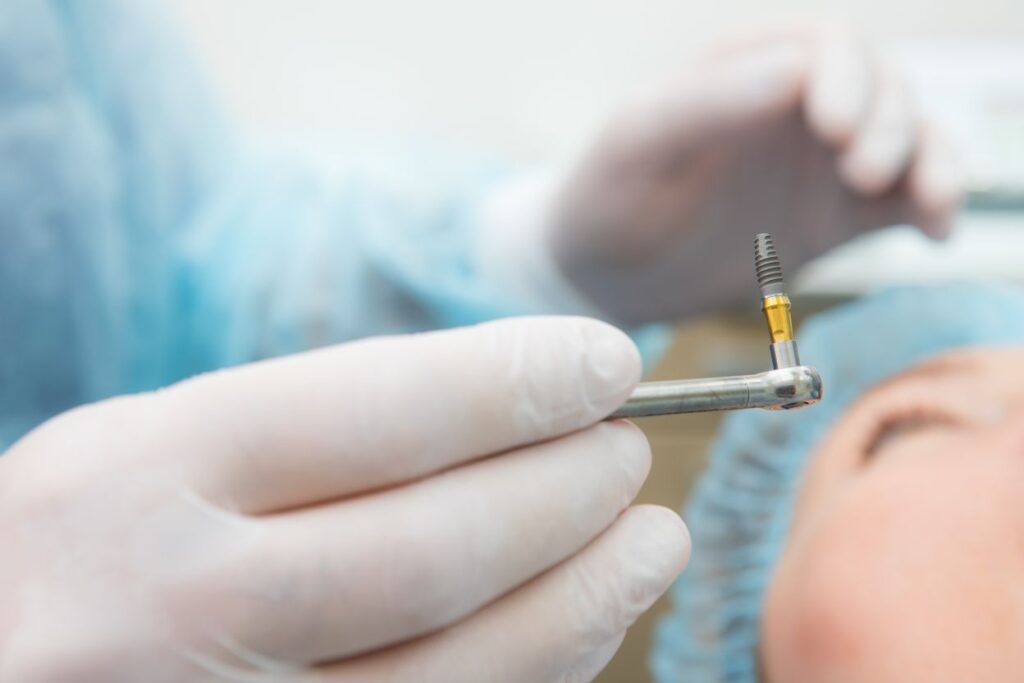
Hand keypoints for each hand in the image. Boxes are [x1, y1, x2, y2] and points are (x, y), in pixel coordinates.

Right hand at [0, 317, 688, 681]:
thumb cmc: (77, 548)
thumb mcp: (145, 453)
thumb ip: (305, 434)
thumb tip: (503, 407)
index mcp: (138, 480)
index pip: (378, 414)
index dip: (515, 383)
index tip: (605, 362)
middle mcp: (173, 608)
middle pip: (436, 548)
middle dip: (567, 492)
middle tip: (630, 453)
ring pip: (461, 666)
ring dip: (586, 598)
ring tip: (652, 541)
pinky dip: (535, 673)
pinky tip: (580, 624)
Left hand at [551, 23, 962, 324]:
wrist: (605, 278)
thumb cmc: (607, 196)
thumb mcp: (640, 142)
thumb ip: (709, 102)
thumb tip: (796, 69)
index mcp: (747, 68)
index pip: (826, 46)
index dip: (846, 79)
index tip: (835, 128)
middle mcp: (795, 107)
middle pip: (881, 88)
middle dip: (889, 124)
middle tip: (861, 174)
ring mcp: (820, 163)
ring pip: (906, 140)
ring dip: (929, 163)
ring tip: (926, 204)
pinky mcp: (835, 218)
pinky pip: (901, 202)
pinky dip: (929, 209)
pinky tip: (934, 232)